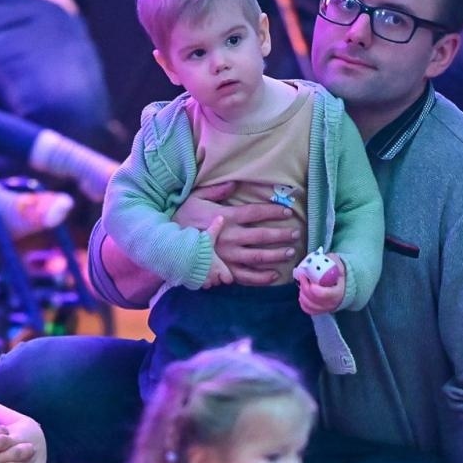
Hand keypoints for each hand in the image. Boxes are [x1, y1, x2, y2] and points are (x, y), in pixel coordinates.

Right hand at [172, 180, 301, 283]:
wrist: (166, 242)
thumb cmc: (182, 217)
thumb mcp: (197, 197)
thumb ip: (218, 190)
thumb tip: (235, 184)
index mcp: (226, 217)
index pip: (256, 213)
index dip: (273, 211)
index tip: (287, 211)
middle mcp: (230, 237)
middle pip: (262, 236)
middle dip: (281, 235)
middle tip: (295, 233)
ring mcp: (228, 256)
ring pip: (258, 257)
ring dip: (276, 255)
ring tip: (290, 252)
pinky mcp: (223, 271)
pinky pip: (246, 277)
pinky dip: (261, 278)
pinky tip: (274, 275)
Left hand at [297, 254, 346, 314]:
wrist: (343, 283)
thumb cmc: (338, 272)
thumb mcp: (338, 263)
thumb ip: (332, 261)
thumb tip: (322, 260)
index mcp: (338, 292)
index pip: (322, 294)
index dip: (311, 287)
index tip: (306, 276)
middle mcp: (332, 303)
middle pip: (313, 299)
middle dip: (304, 287)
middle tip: (301, 276)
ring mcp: (325, 308)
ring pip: (308, 305)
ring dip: (302, 293)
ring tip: (302, 283)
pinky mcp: (319, 311)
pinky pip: (307, 309)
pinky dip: (302, 301)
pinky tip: (303, 292)